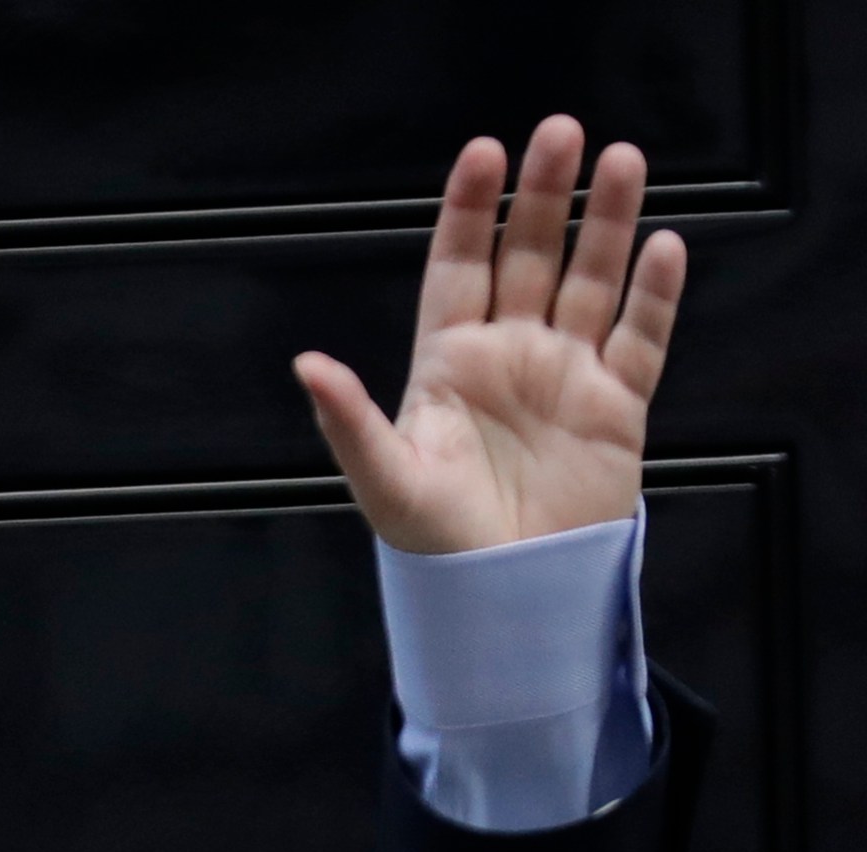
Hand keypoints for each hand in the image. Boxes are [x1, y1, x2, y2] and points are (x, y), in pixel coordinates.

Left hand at [292, 115, 688, 554]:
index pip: (459, 266)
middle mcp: (508, 355)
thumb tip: (308, 364)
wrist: (504, 600)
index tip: (482, 152)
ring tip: (624, 160)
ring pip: (592, 282)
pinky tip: (663, 247)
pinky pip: (641, 340)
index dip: (470, 209)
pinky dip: (655, 296)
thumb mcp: (384, 478)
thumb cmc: (433, 544)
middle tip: (561, 133)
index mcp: (447, 362)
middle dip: (545, 196)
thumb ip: (350, 419)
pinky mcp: (616, 409)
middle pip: (530, 257)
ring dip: (609, 224)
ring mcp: (565, 376)